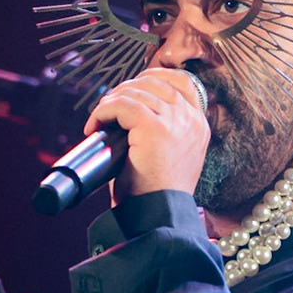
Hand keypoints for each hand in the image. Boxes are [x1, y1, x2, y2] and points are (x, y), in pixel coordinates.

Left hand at [83, 70, 210, 199]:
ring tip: (98, 120)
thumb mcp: (168, 154)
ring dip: (110, 102)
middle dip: (125, 90)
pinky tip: (94, 127)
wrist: (156, 215)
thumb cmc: (154, 191)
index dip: (151, 77)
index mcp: (199, 125)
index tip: (128, 90)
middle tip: (106, 109)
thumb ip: (162, 128)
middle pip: (154, 82)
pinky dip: (103, 112)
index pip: (181, 81)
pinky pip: (122, 105)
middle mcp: (192, 119)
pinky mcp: (155, 128)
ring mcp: (176, 122)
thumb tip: (129, 104)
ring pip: (135, 92)